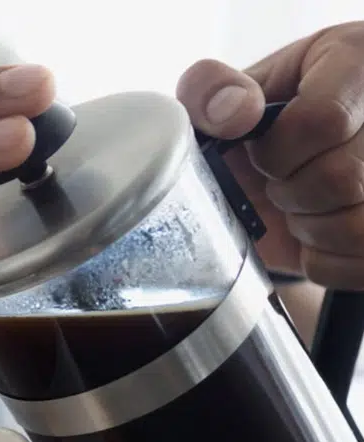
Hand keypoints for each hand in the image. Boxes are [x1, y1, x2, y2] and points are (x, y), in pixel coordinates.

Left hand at [176, 23, 363, 289]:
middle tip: (278, 182)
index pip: (323, 120)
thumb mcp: (227, 95)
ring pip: (359, 227)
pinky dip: (326, 261)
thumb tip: (232, 112)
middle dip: (289, 192)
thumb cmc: (258, 125)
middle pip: (343, 178)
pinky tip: (318, 233)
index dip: (277, 153)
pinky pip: (362, 264)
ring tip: (299, 206)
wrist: (286, 168)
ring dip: (310, 229)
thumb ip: (209, 91)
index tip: (260, 154)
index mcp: (357, 59)